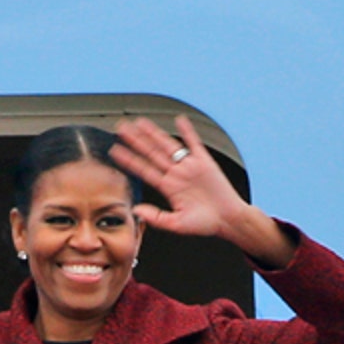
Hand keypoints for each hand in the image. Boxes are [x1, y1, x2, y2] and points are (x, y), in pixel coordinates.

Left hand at [110, 115, 295, 267]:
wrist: (228, 220)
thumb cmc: (204, 224)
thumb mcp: (176, 224)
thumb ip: (156, 217)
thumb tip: (136, 210)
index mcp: (168, 187)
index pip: (144, 170)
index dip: (129, 160)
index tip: (115, 151)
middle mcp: (176, 174)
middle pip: (151, 153)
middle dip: (136, 141)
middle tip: (120, 129)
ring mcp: (189, 166)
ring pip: (168, 146)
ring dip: (154, 134)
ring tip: (140, 122)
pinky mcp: (205, 162)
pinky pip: (194, 143)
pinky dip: (188, 131)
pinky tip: (179, 120)